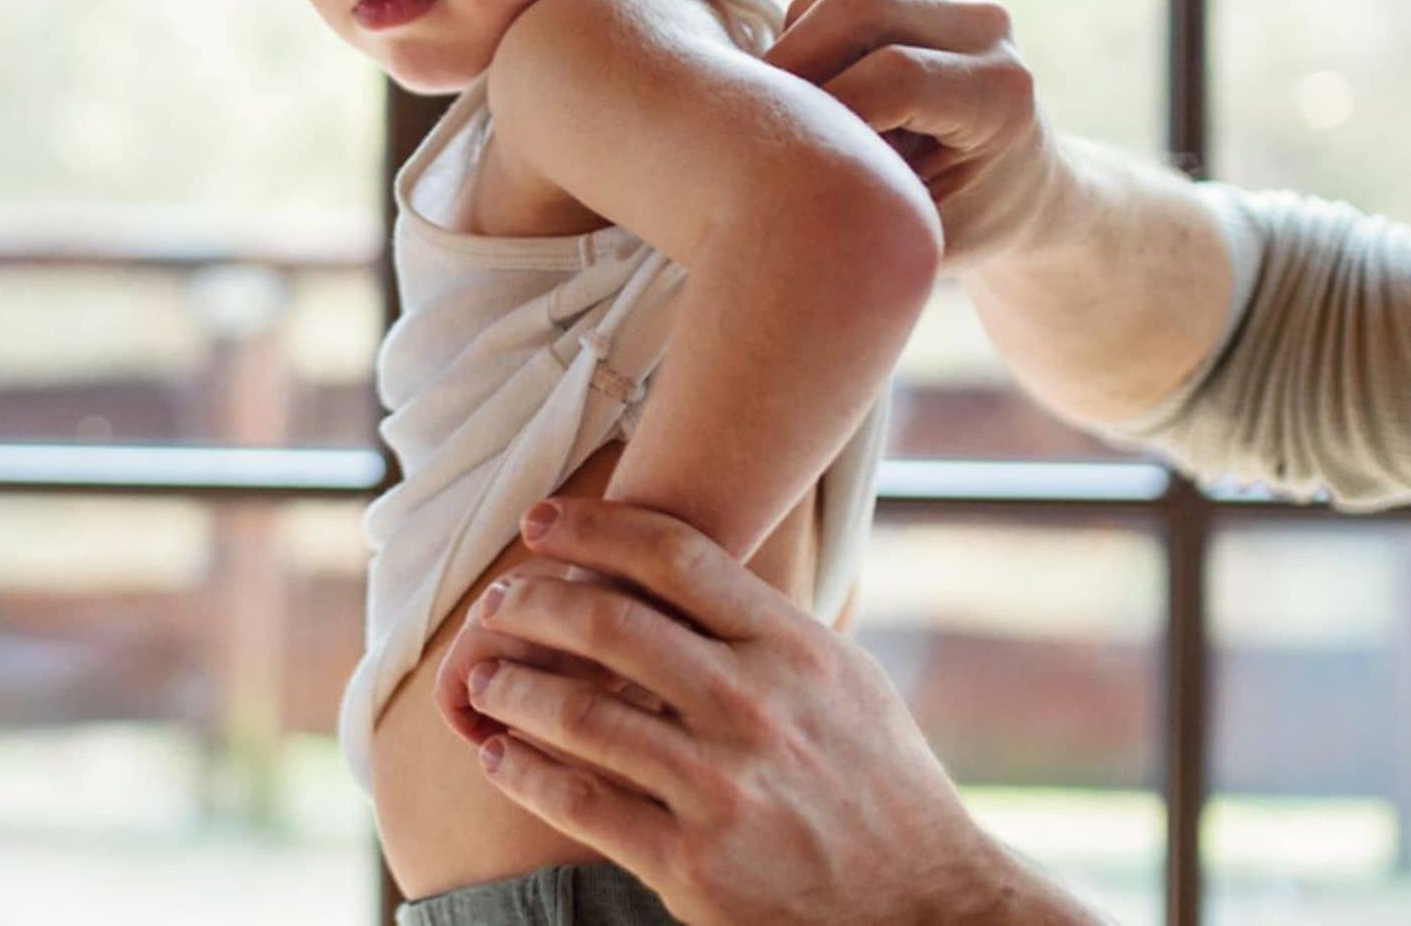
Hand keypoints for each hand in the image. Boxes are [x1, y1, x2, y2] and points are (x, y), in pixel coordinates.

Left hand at [463, 497, 1104, 925]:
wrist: (928, 903)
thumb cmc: (879, 783)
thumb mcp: (841, 680)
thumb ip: (763, 627)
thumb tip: (677, 571)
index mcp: (791, 647)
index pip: (675, 556)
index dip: (593, 530)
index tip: (540, 523)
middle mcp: (754, 706)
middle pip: (611, 624)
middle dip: (532, 604)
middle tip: (496, 605)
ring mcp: (721, 787)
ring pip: (582, 715)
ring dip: (512, 688)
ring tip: (482, 679)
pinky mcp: (692, 865)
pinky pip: (582, 804)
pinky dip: (525, 772)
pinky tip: (498, 755)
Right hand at [763, 0, 1058, 273]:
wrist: (1018, 188)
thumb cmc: (966, 227)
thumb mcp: (924, 238)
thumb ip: (866, 205)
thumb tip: (781, 184)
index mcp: (1001, 94)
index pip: (893, 77)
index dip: (825, 113)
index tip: (783, 162)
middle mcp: (985, 28)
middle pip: (860, 3)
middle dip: (791, 59)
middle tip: (751, 124)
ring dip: (792, 56)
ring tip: (794, 124)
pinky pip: (831, 1)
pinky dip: (802, 47)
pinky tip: (816, 101)